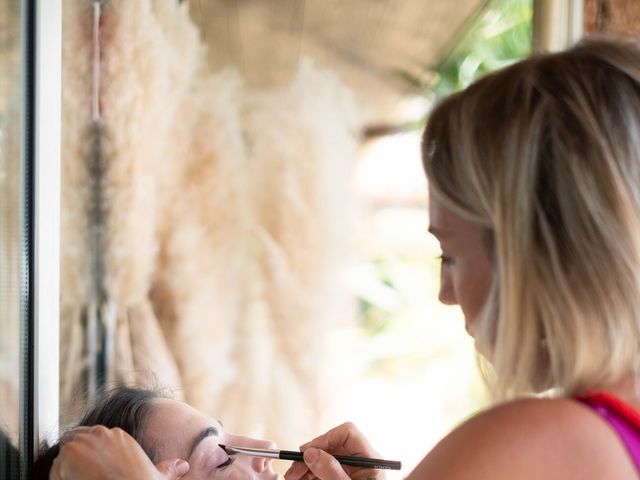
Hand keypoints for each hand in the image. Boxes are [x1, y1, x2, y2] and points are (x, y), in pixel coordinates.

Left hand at [49, 425, 189, 479]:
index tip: (93, 466)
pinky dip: (60, 478)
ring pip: (64, 454)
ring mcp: (79, 446)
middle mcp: (97, 435)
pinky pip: (55, 469)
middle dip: (76, 456)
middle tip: (82, 474)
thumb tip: (183, 466)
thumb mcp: (158, 476)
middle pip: (77, 439)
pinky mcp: (64, 460)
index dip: (92, 452)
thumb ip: (168, 468)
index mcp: (118, 435)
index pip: (94, 434)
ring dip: (67, 468)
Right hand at [284, 423, 384, 479]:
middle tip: (292, 472)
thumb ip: (331, 472)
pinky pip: (325, 475)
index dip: (326, 438)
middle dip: (310, 457)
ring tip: (292, 479)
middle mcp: (361, 465)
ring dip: (307, 469)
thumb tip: (311, 453)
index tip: (308, 453)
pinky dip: (312, 478)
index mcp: (370, 462)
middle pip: (332, 447)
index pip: (348, 433)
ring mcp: (352, 475)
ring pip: (325, 461)